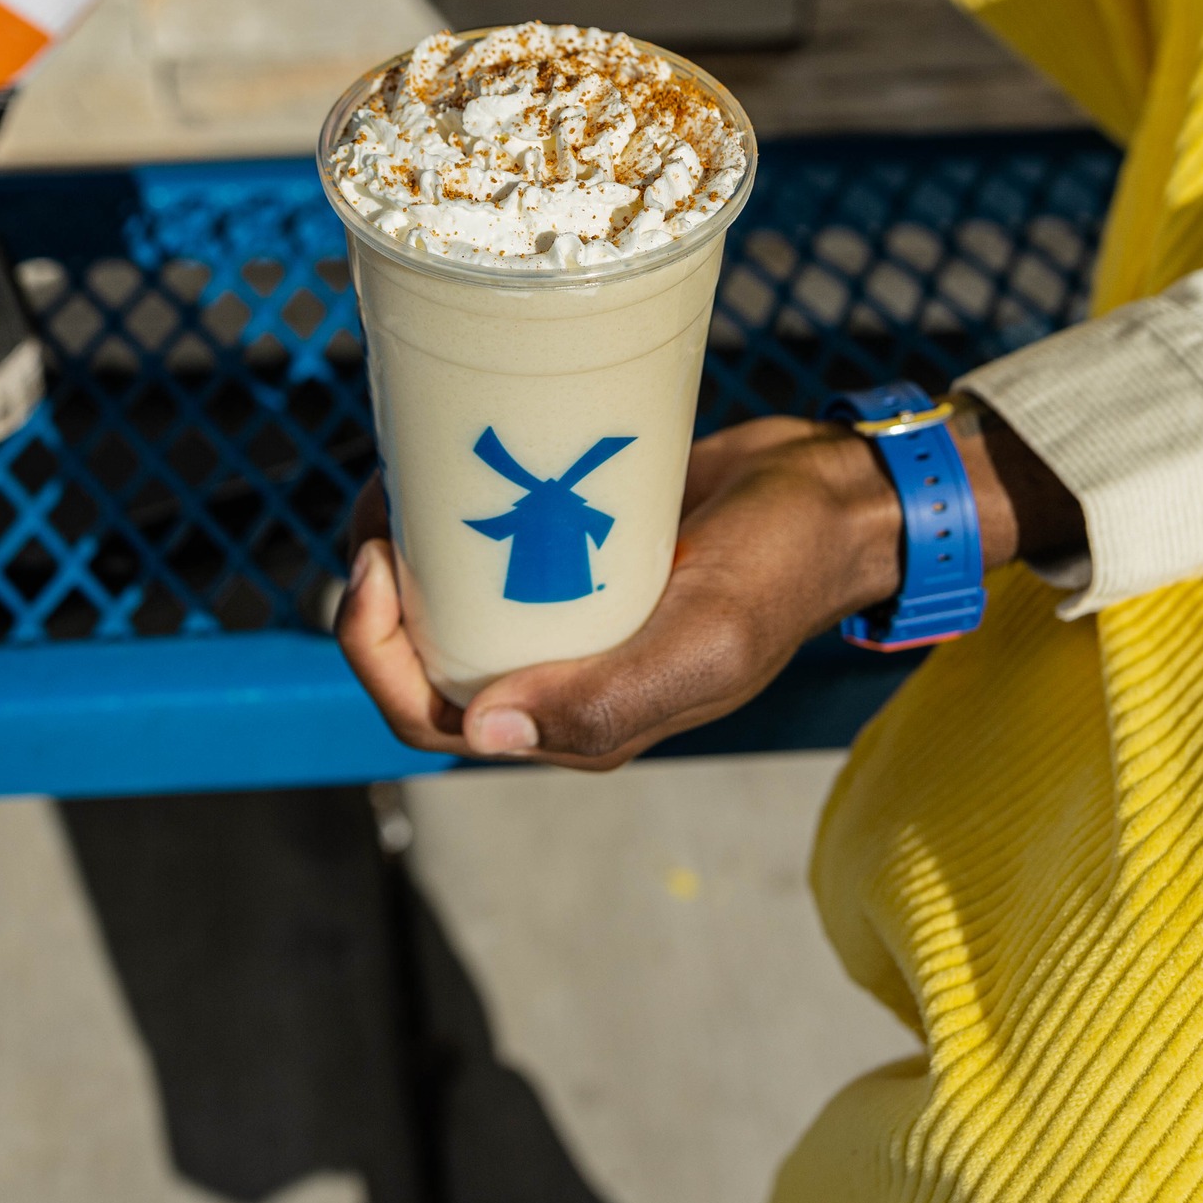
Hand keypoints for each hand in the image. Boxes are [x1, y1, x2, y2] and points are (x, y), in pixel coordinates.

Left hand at [335, 398, 1082, 771]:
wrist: (832, 493)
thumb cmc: (781, 568)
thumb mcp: (707, 639)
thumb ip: (607, 700)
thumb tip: (483, 733)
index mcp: (578, 724)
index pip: (431, 719)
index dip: (377, 656)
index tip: (376, 568)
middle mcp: (556, 678)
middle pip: (416, 663)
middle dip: (370, 599)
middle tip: (376, 513)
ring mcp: (558, 618)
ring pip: (440, 608)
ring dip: (397, 553)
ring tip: (394, 481)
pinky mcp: (566, 557)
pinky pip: (480, 556)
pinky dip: (441, 520)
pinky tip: (432, 469)